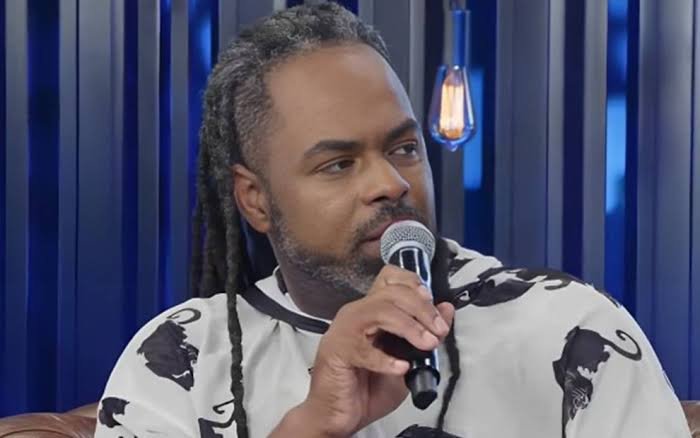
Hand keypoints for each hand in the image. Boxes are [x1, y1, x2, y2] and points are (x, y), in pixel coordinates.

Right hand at [273, 265, 454, 436]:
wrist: (337, 415)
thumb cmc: (367, 387)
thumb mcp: (407, 359)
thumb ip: (425, 333)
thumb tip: (447, 310)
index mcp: (372, 310)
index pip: (390, 277)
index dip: (413, 283)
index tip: (432, 301)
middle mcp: (357, 313)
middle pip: (392, 293)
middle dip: (422, 309)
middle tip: (438, 330)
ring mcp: (345, 330)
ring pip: (381, 311)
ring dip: (410, 327)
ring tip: (426, 345)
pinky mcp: (338, 351)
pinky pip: (365, 349)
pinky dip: (387, 359)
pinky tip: (401, 367)